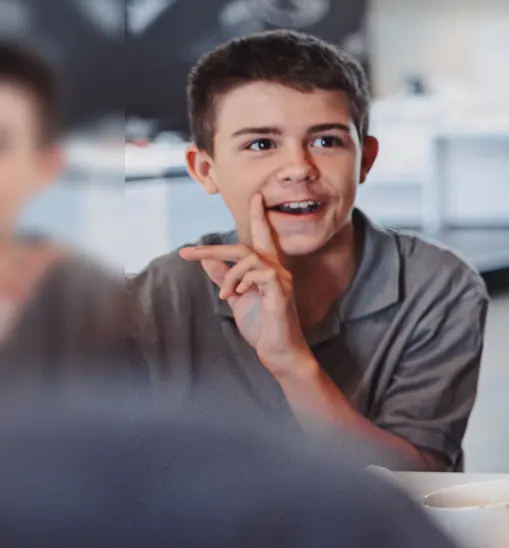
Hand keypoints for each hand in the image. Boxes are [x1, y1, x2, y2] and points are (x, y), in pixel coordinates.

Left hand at [178, 193, 311, 377]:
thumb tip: (206, 260)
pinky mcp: (281, 291)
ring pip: (249, 258)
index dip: (259, 217)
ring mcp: (281, 280)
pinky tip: (237, 295)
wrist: (276, 350)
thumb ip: (223, 277)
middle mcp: (278, 270)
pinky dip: (242, 281)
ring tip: (224, 294)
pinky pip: (259, 273)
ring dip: (229, 275)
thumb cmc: (261, 325)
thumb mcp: (235, 297)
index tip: (256, 197)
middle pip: (245, 247)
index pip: (264, 237)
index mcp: (268, 269)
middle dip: (213, 249)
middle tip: (188, 253)